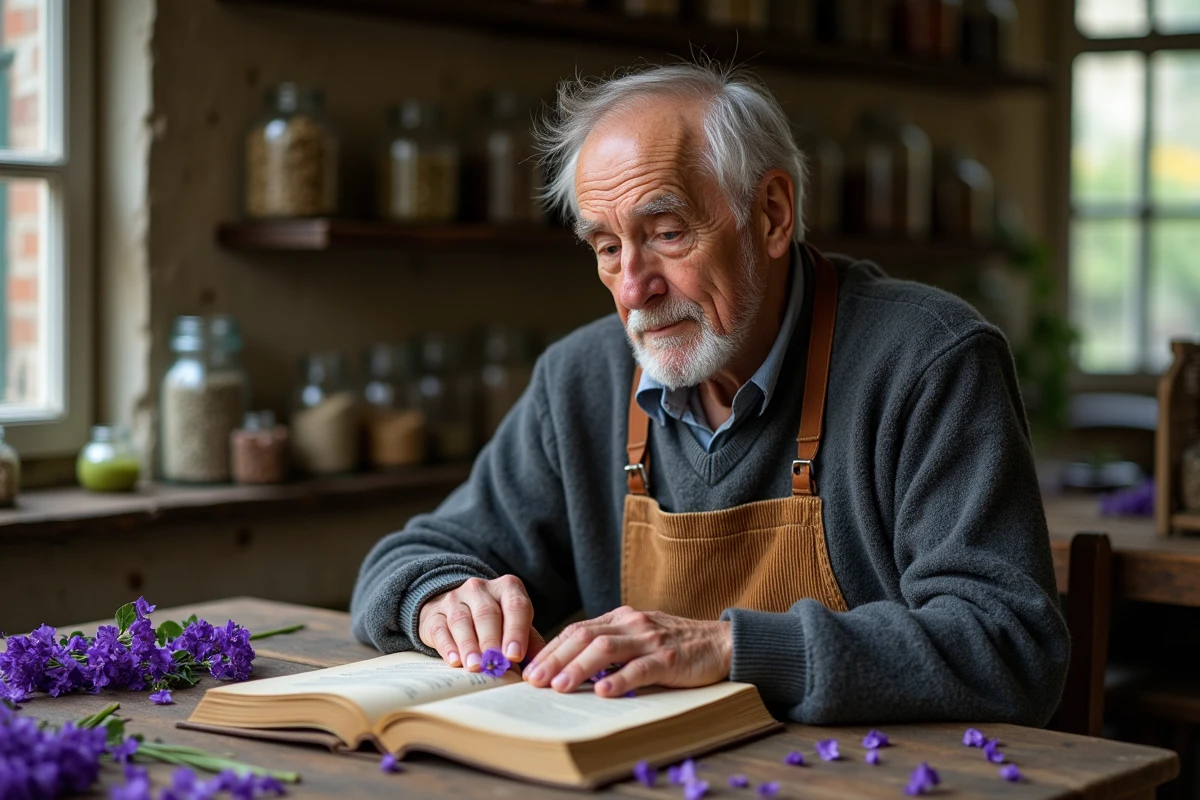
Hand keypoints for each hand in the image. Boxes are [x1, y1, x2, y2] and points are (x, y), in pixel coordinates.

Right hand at [417, 576, 545, 671]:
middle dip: (491, 641)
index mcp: (508, 588)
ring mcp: (455, 598)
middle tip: (495, 663)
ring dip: (469, 646)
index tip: (515, 655)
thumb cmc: (495, 622)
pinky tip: (454, 661)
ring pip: (462, 620)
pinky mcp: (434, 613)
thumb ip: (529, 642)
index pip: (515, 606)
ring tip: (475, 666)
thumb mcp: (515, 625)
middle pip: (487, 614)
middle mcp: (480, 589)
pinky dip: (448, 646)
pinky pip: (440, 628)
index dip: (516, 631)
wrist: (455, 609)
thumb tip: (540, 665)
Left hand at [522, 606, 731, 697]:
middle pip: (584, 637)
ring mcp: (650, 639)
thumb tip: (569, 668)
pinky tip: (603, 692)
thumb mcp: (638, 636)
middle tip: (534, 680)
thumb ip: (610, 645)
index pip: (577, 630)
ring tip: (559, 686)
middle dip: (555, 658)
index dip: (551, 649)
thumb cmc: (675, 644)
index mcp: (620, 617)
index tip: (530, 668)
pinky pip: (639, 668)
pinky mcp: (668, 658)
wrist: (720, 643)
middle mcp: (631, 623)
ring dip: (578, 668)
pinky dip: (619, 680)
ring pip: (605, 649)